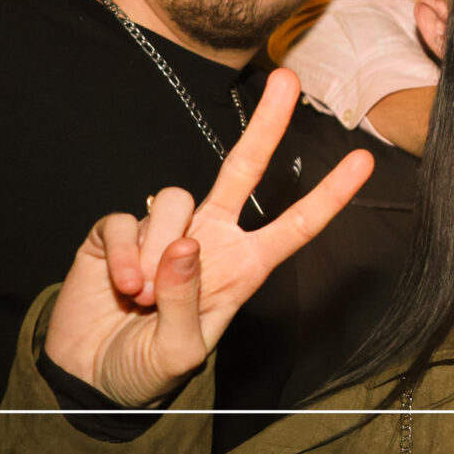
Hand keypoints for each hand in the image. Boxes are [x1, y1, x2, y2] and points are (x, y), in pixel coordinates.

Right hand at [43, 69, 374, 405]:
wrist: (90, 376)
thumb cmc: (147, 366)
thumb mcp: (179, 352)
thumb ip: (187, 301)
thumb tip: (186, 245)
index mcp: (242, 267)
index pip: (295, 226)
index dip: (329, 196)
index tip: (363, 161)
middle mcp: (209, 238)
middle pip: (243, 168)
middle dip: (266, 123)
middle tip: (287, 78)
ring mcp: (164, 229)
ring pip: (174, 199)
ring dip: (156, 251)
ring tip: (141, 296)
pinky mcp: (119, 231)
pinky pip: (125, 222)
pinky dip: (122, 254)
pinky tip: (119, 284)